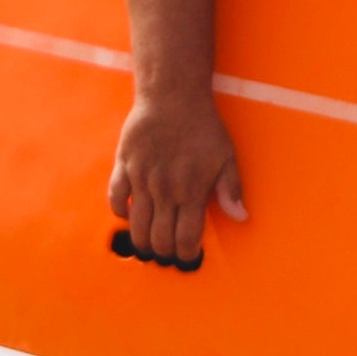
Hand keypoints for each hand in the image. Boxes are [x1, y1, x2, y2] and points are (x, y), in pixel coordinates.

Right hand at [107, 87, 247, 267]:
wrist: (173, 96)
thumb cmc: (203, 127)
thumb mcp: (226, 157)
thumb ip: (231, 190)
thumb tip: (241, 217)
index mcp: (191, 191)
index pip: (187, 237)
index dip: (187, 254)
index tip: (189, 258)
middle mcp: (164, 190)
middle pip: (160, 237)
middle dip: (165, 253)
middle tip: (168, 255)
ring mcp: (141, 179)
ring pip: (136, 225)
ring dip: (142, 241)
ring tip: (148, 247)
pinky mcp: (124, 165)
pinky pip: (115, 198)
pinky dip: (120, 212)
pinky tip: (128, 215)